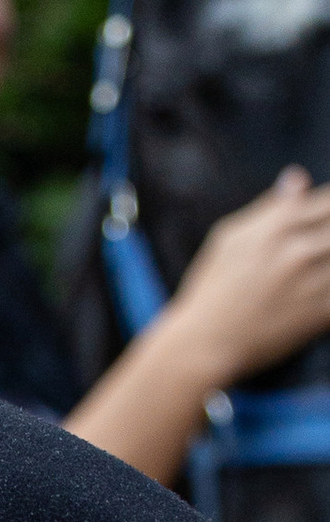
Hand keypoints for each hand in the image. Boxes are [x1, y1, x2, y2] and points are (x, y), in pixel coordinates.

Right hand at [169, 168, 329, 390]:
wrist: (205, 344)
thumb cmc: (213, 289)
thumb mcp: (229, 238)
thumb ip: (269, 207)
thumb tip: (298, 177)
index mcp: (277, 227)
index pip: (328, 202)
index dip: (329, 210)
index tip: (323, 222)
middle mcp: (298, 251)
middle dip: (329, 237)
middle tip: (317, 251)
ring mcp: (312, 284)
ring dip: (329, 263)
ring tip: (317, 268)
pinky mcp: (320, 314)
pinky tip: (320, 287)